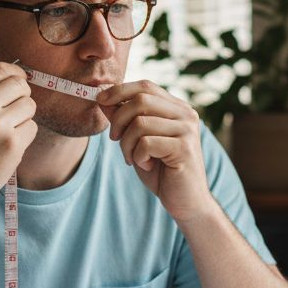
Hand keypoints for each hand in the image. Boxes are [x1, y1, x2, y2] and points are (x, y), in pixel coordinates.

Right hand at [0, 62, 36, 216]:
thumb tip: (17, 76)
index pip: (2, 68)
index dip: (16, 74)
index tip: (20, 81)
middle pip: (21, 85)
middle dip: (22, 96)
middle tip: (13, 112)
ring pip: (30, 105)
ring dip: (24, 117)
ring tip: (5, 133)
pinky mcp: (12, 144)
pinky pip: (32, 128)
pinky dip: (24, 137)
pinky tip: (6, 148)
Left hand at [98, 80, 213, 222]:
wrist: (186, 202)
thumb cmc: (162, 171)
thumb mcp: (138, 142)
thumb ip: (125, 120)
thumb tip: (103, 99)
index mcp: (177, 108)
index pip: (145, 86)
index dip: (119, 90)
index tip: (100, 100)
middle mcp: (186, 114)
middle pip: (140, 100)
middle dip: (118, 120)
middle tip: (114, 139)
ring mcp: (187, 130)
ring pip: (140, 123)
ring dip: (126, 144)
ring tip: (132, 158)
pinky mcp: (184, 148)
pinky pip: (146, 143)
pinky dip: (138, 156)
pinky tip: (146, 166)